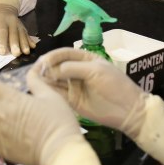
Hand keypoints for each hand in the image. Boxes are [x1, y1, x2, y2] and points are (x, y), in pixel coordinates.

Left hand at [0, 0, 35, 55]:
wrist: (4, 8)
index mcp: (1, 21)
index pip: (2, 31)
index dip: (2, 41)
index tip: (2, 52)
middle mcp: (12, 22)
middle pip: (14, 33)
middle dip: (16, 44)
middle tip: (16, 54)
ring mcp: (19, 24)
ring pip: (22, 34)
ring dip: (24, 44)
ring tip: (26, 52)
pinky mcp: (23, 27)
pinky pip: (27, 34)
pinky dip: (30, 40)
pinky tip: (33, 46)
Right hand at [27, 47, 146, 137]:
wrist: (128, 110)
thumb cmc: (115, 86)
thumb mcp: (95, 71)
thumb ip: (73, 68)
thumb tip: (52, 70)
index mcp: (85, 59)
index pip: (65, 53)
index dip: (54, 56)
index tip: (44, 61)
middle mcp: (77, 71)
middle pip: (57, 66)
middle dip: (47, 67)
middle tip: (37, 71)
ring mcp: (73, 86)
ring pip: (54, 80)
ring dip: (45, 79)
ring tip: (35, 80)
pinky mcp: (71, 100)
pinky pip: (57, 94)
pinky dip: (49, 91)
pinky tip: (41, 90)